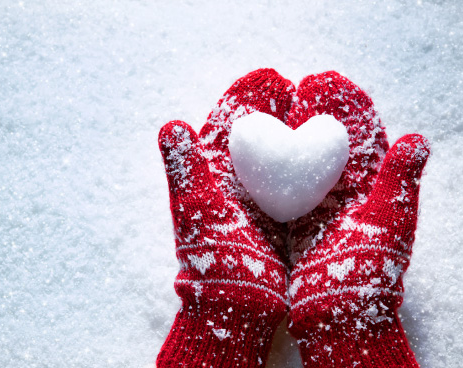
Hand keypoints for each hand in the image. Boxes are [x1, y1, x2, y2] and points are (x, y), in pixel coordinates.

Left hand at [157, 69, 292, 366]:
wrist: (238, 304)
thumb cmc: (211, 254)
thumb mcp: (195, 206)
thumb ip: (184, 167)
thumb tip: (169, 125)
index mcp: (211, 177)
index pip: (228, 129)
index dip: (245, 101)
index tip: (266, 78)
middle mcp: (236, 185)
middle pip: (259, 139)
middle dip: (277, 111)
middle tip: (299, 84)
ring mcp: (261, 201)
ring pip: (282, 158)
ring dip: (299, 134)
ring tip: (319, 106)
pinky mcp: (284, 218)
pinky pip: (300, 184)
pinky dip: (314, 165)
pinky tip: (331, 148)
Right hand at [285, 72, 429, 366]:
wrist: (334, 313)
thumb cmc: (368, 270)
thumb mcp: (389, 222)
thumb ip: (399, 179)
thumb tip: (419, 139)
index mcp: (365, 188)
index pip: (355, 138)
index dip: (344, 109)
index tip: (330, 83)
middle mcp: (336, 194)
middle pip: (320, 144)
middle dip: (309, 113)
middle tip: (293, 85)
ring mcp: (308, 206)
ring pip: (294, 160)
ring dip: (283, 131)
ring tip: (271, 100)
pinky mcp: (284, 220)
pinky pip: (271, 185)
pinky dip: (263, 162)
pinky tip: (251, 141)